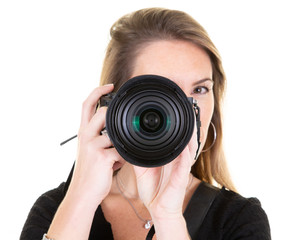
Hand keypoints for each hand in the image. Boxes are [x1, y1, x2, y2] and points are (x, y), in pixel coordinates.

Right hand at [68, 84, 124, 204]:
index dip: (98, 92)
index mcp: (82, 132)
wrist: (82, 193)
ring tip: (115, 158)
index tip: (110, 85)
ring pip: (117, 134)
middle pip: (103, 113)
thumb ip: (102, 137)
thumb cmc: (90, 171)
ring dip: (121, 146)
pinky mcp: (103, 157)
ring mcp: (93, 146)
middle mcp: (85, 135)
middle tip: (118, 133)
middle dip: (115, 121)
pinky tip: (116, 166)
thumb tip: (119, 129)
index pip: (87, 105)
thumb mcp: (90, 150)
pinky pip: (123, 151)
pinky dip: (124, 158)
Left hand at [133, 125, 198, 219]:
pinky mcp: (182, 177)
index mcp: (170, 158)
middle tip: (185, 112)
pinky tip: (186, 143)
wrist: (158, 210)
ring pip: (189, 148)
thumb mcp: (143, 170)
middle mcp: (177, 161)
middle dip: (187, 127)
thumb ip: (139, 157)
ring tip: (189, 121)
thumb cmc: (153, 191)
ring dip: (190, 135)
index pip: (175, 140)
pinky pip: (186, 162)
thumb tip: (130, 144)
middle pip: (185, 140)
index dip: (176, 128)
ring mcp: (181, 168)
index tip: (172, 116)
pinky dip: (186, 152)